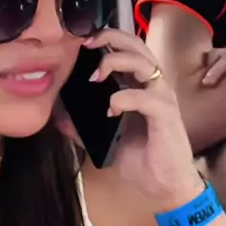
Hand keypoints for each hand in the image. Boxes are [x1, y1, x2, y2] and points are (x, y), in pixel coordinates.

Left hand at [77, 30, 203, 210]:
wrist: (166, 186)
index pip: (129, 48)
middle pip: (137, 46)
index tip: (83, 42)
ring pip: (144, 64)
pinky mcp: (166, 115)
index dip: (108, 38)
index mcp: (142, 84)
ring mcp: (163, 97)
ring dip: (118, 62)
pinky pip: (147, 98)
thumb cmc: (142, 158)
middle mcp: (154, 84)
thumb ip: (84, 127)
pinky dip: (126, 98)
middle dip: (112, 39)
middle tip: (88, 45)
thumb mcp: (106, 140)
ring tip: (96, 76)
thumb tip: (59, 117)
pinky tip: (112, 108)